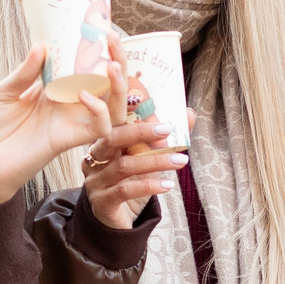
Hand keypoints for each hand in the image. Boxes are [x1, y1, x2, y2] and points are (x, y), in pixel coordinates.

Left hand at [0, 42, 113, 207]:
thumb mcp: (2, 92)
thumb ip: (24, 73)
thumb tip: (41, 45)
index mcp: (55, 89)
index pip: (86, 67)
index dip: (98, 51)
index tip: (103, 29)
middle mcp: (69, 105)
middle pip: (108, 84)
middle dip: (119, 62)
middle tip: (113, 41)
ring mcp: (71, 122)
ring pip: (113, 107)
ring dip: (119, 87)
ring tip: (113, 66)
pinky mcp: (68, 141)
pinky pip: (98, 128)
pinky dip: (98, 111)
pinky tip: (85, 96)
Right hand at [82, 43, 183, 230]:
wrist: (113, 221)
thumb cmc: (129, 181)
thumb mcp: (147, 156)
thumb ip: (165, 137)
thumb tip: (190, 112)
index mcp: (102, 137)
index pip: (106, 108)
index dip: (111, 85)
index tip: (116, 61)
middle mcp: (94, 155)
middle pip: (112, 136)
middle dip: (139, 129)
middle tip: (168, 128)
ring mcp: (95, 179)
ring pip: (124, 165)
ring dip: (156, 161)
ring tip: (182, 160)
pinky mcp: (101, 201)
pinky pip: (125, 190)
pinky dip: (149, 186)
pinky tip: (167, 185)